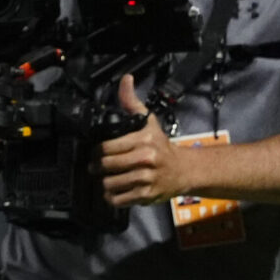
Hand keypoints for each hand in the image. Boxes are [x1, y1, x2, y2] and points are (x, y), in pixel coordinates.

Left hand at [99, 74, 190, 206]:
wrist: (184, 170)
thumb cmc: (162, 145)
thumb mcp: (149, 121)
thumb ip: (132, 102)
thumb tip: (126, 80)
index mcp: (143, 141)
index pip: (107, 147)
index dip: (96, 151)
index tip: (95, 153)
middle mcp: (145, 160)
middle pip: (106, 165)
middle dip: (96, 167)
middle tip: (95, 167)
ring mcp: (146, 179)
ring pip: (110, 183)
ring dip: (103, 182)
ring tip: (105, 178)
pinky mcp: (146, 195)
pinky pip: (119, 199)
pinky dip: (112, 197)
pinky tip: (114, 191)